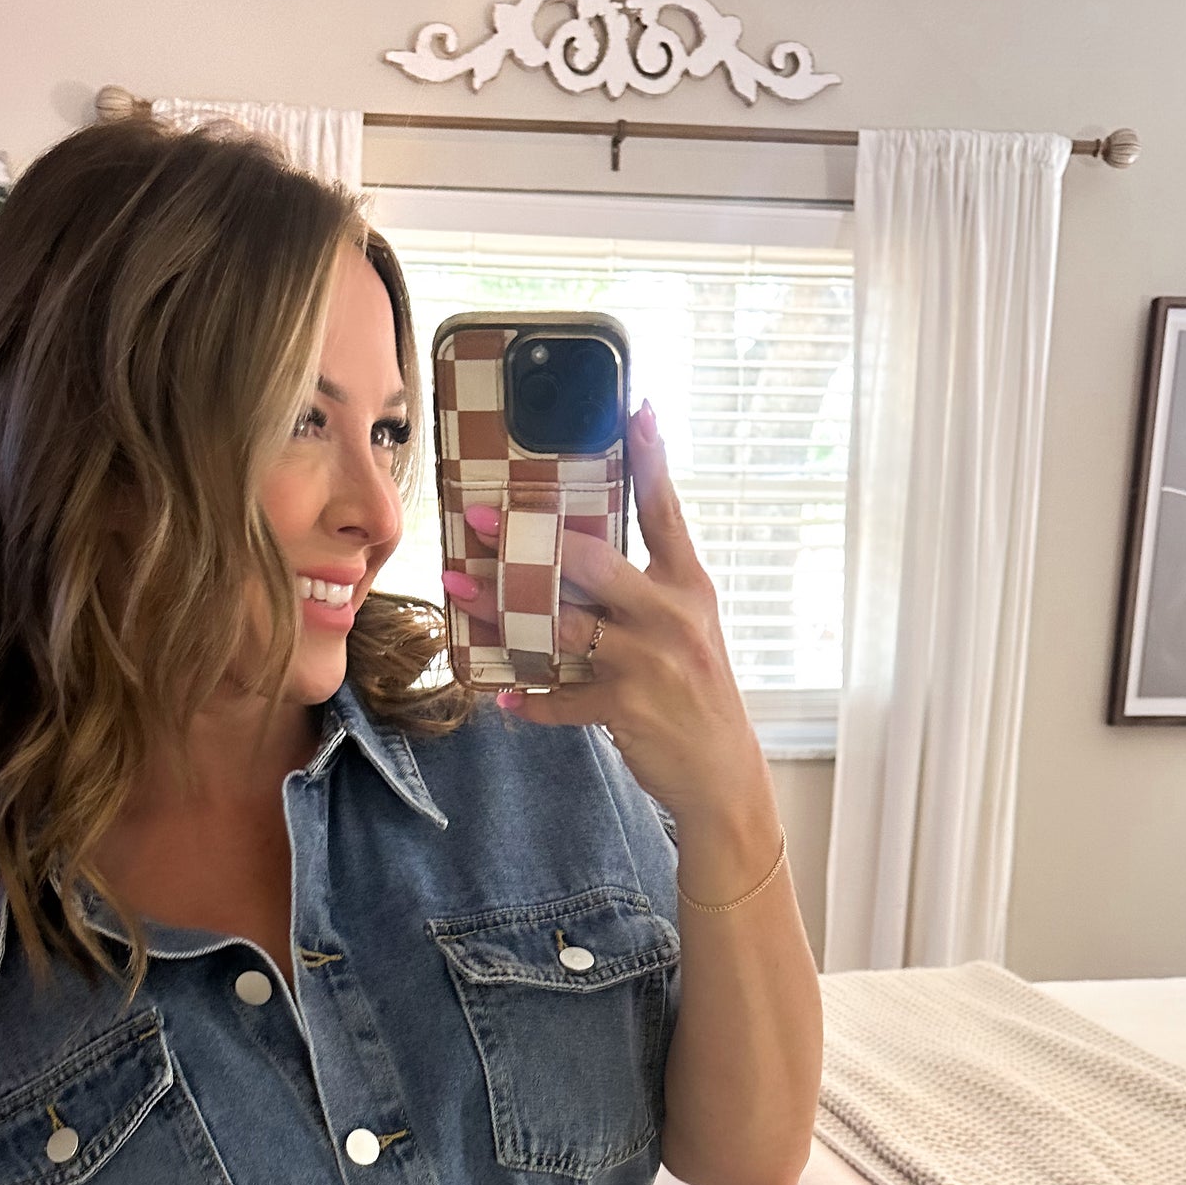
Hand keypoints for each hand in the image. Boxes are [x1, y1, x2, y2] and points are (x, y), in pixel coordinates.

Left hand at [443, 401, 774, 843]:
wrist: (723, 774)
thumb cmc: (697, 695)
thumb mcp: (689, 630)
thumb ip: (645, 592)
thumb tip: (579, 557)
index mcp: (688, 587)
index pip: (665, 513)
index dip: (651, 460)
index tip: (634, 410)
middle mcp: (671, 615)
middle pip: (591, 561)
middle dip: (530, 541)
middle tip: (483, 522)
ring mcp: (649, 661)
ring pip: (560, 625)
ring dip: (503, 613)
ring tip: (462, 597)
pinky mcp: (627, 707)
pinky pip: (562, 696)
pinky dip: (529, 699)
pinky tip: (502, 693)